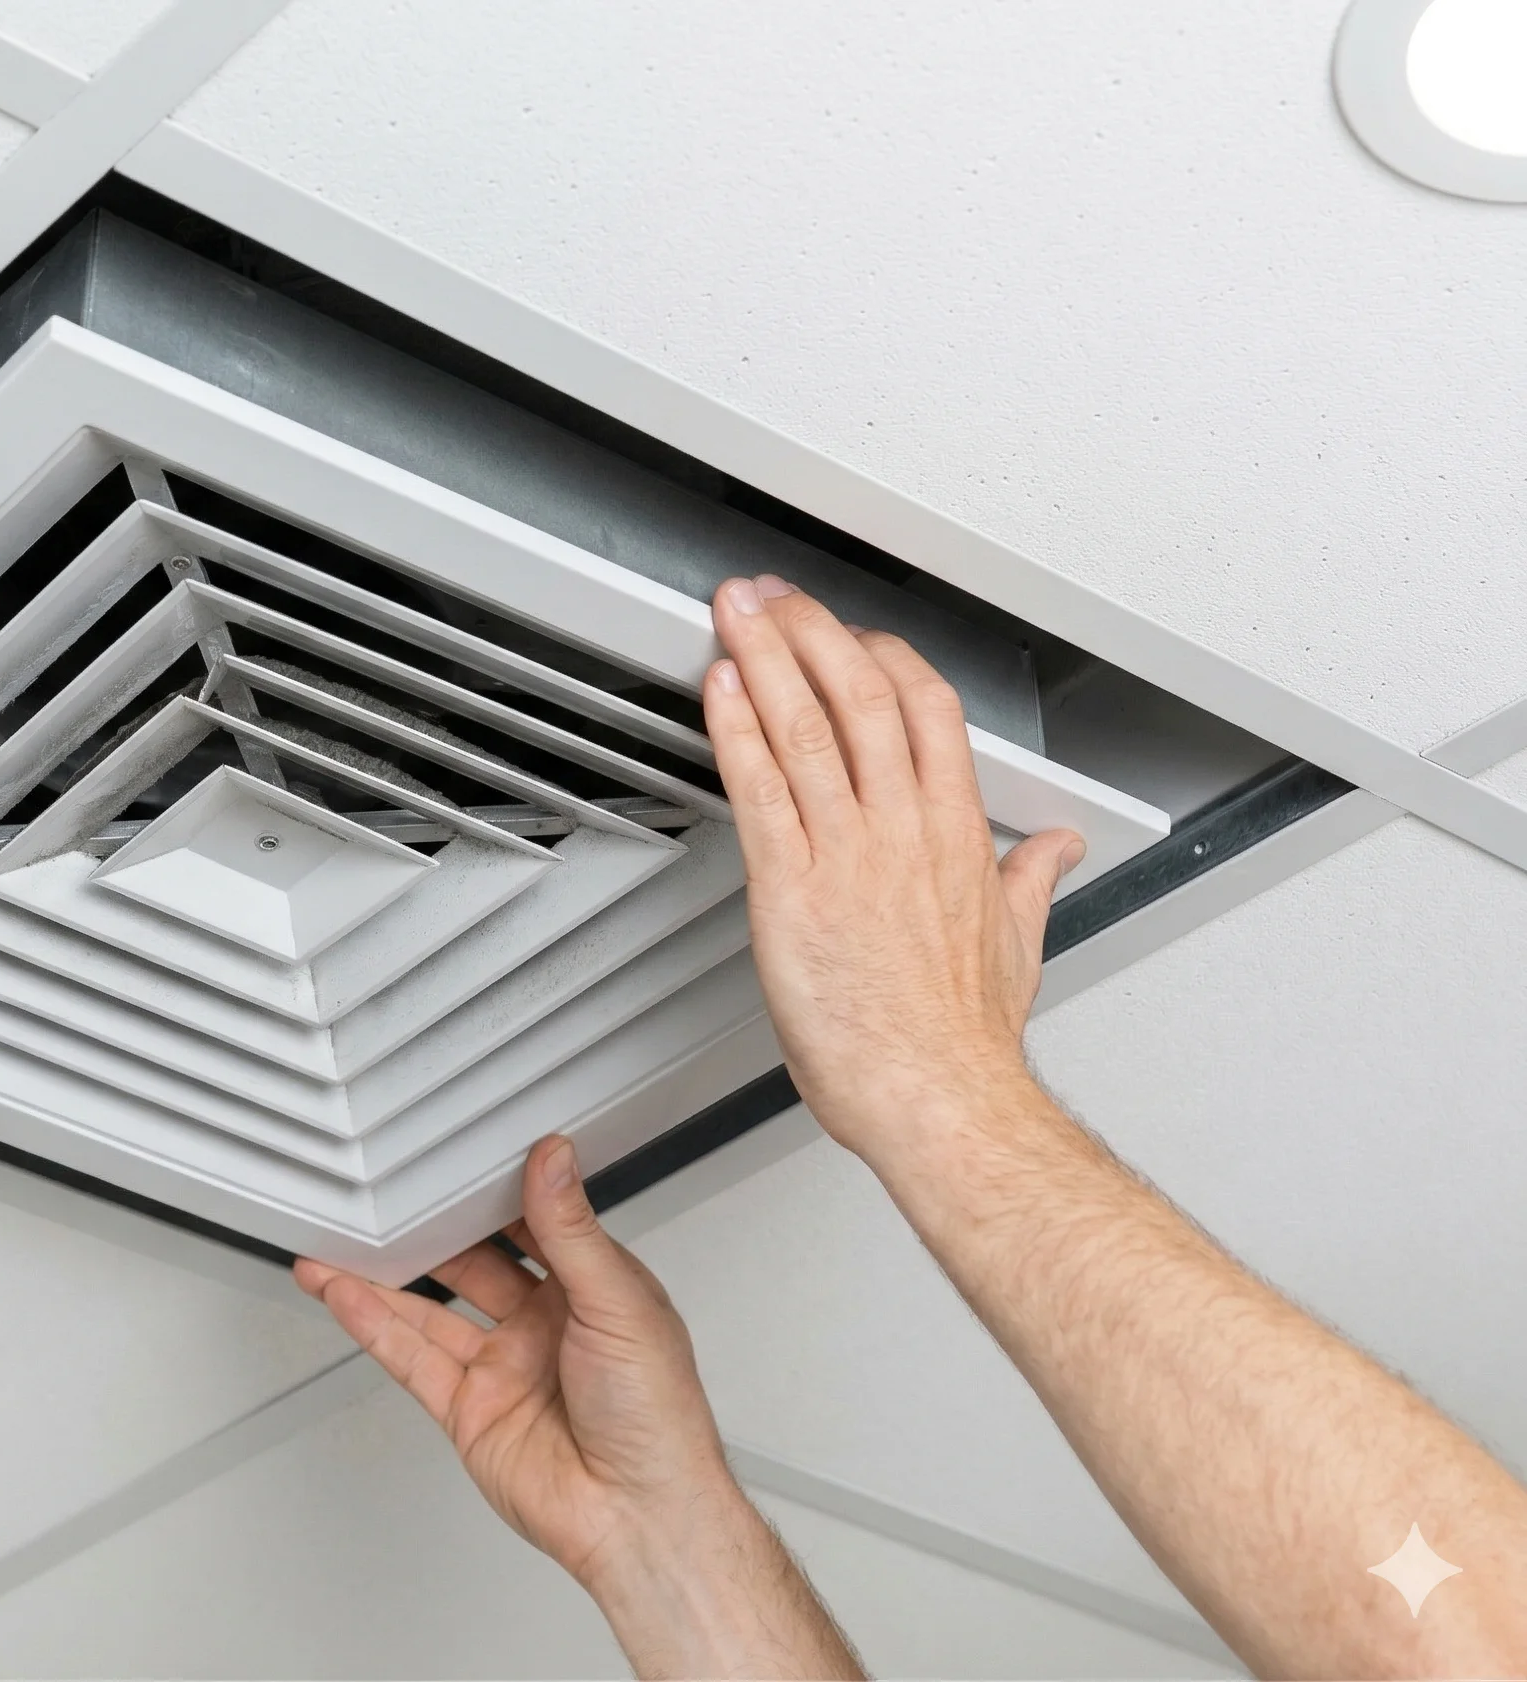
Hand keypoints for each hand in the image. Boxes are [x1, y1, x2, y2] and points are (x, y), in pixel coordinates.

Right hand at [295, 1137, 858, 1677]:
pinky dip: (372, 1325)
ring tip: (342, 1242)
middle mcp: (544, 1329)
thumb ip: (572, 1230)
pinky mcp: (468, 1411)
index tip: (464, 1158)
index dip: (498, 1194)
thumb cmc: (658, 1420)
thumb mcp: (619, 1303)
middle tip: (391, 1194)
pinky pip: (411, 1359)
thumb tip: (554, 1160)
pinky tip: (345, 1293)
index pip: (534, 1228)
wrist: (638, 1515)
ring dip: (382, 1279)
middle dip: (432, 1233)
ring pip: (429, 1311)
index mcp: (591, 1294)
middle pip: (472, 1266)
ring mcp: (503, 1370)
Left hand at [702, 574, 1083, 1160]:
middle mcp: (903, 828)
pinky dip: (735, 731)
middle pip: (859, 693)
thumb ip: (1032, 879)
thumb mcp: (1020, 943)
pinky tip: (717, 690)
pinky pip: (760, 788)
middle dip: (811, 631)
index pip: (924, 708)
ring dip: (763, 657)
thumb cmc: (965, 1037)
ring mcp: (847, 852)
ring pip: (805, 724)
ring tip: (736, 611)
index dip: (882, 655)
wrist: (937, 1095)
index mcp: (957, 832)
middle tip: (773, 594)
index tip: (851, 633)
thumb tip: (1059, 848)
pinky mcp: (792, 888)